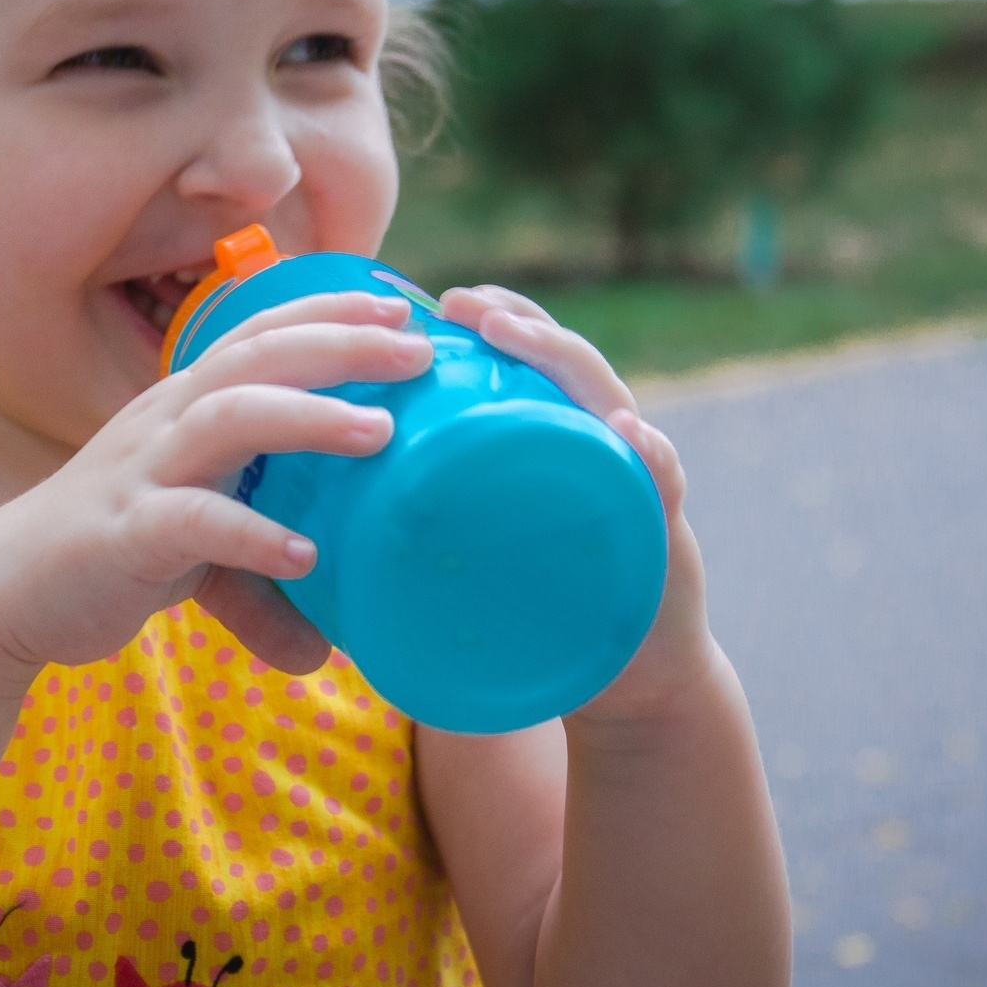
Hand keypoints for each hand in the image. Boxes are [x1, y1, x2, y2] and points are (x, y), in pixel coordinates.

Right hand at [0, 291, 433, 678]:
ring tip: (378, 433)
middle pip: (257, 357)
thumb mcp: (197, 551)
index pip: (260, 334)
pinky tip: (304, 556)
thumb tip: (326, 650)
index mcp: (184, 406)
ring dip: (308, 417)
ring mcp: (143, 473)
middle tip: (417, 351)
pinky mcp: (125, 534)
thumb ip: (261, 585)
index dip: (328, 312)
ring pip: (229, 417)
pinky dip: (252, 535)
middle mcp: (165, 421)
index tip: (402, 310)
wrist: (5, 592)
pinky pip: (194, 522)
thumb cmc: (109, 553)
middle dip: (338, 343)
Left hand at [436, 285, 718, 730]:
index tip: (434, 300)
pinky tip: (630, 437)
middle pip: (570, 369)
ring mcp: (639, 489)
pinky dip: (653, 458)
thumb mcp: (479, 561)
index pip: (529, 365)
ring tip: (520, 338)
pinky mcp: (667, 539)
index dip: (490, 321)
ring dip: (570, 366)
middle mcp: (603, 453)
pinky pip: (665, 487)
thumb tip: (319, 523)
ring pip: (614, 408)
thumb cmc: (541, 619)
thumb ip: (429, 531)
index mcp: (556, 449)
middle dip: (521, 325)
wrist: (627, 687)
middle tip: (464, 306)